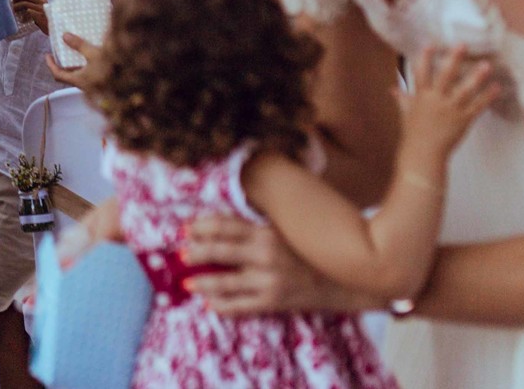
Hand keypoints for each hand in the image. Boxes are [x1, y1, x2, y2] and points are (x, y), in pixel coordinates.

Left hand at [12, 0, 48, 32]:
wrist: (57, 29)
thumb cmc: (48, 20)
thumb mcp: (44, 10)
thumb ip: (36, 5)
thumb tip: (22, 2)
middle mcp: (42, 2)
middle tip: (13, 2)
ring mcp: (41, 9)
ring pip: (25, 3)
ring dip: (17, 6)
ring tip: (14, 10)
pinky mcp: (40, 16)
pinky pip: (28, 12)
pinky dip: (23, 15)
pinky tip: (21, 19)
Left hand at [48, 30, 106, 89]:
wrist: (133, 84)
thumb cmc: (112, 71)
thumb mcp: (94, 54)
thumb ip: (79, 45)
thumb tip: (65, 36)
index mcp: (79, 80)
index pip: (58, 74)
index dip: (50, 65)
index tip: (47, 55)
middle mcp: (85, 86)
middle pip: (69, 76)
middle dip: (65, 65)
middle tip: (63, 53)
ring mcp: (94, 87)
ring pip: (80, 76)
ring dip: (78, 65)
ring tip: (79, 53)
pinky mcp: (103, 85)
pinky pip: (91, 76)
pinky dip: (88, 67)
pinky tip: (95, 59)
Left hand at [183, 216, 376, 314]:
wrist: (344, 280)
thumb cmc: (310, 250)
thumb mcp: (286, 228)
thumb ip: (257, 223)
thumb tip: (225, 217)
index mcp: (267, 231)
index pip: (223, 224)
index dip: (200, 226)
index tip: (186, 228)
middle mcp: (266, 254)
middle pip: (218, 249)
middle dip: (194, 251)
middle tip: (179, 254)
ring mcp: (269, 280)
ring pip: (224, 281)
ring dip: (201, 280)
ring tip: (186, 282)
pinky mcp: (273, 302)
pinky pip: (239, 306)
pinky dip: (220, 306)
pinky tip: (208, 304)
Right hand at [399, 45, 498, 155]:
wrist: (424, 152)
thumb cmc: (413, 132)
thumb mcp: (406, 112)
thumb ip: (402, 98)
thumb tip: (393, 89)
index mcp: (421, 95)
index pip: (422, 72)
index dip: (426, 57)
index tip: (431, 44)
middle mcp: (436, 99)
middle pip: (445, 75)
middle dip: (454, 59)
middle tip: (462, 45)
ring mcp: (451, 109)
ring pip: (465, 90)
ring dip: (477, 77)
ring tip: (486, 65)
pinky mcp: (464, 119)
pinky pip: (478, 106)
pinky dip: (488, 97)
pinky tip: (497, 87)